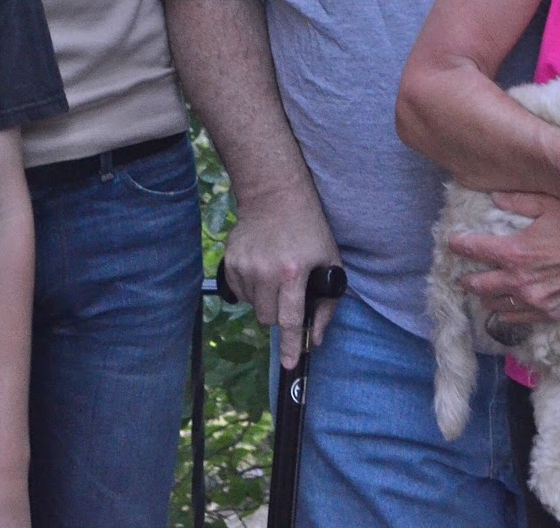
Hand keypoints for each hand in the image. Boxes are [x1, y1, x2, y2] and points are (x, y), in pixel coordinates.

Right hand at [224, 197, 342, 368]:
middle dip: (280, 315)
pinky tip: (261, 271)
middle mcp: (265, 272)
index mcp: (293, 272)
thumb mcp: (330, 261)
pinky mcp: (229, 262)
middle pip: (269, 318)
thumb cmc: (310, 229)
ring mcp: (244, 267)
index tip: (288, 364)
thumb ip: (326, 303)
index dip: (290, 346)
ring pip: (253, 308)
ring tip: (276, 278)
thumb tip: (314, 339)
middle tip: (289, 295)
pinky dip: (251, 291)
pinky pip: (239, 294)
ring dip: (265, 302)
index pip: (289, 320)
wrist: (275, 196)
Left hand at [451, 192, 559, 324]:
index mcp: (515, 252)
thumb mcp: (549, 204)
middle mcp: (519, 282)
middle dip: (467, 278)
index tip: (453, 242)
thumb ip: (518, 201)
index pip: (473, 250)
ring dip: (485, 298)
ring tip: (482, 291)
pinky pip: (518, 320)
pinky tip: (506, 308)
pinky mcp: (549, 314)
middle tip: (462, 274)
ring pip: (495, 306)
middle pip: (478, 285)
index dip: (459, 245)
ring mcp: (534, 302)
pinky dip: (507, 313)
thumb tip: (495, 196)